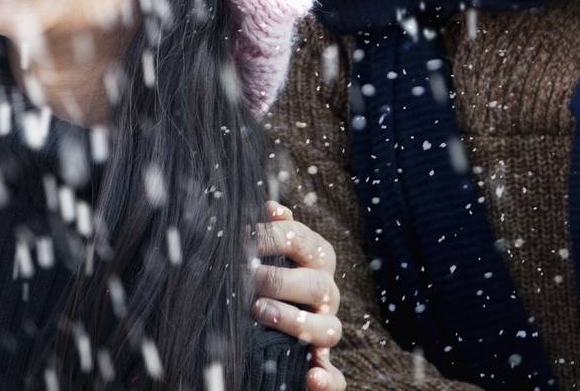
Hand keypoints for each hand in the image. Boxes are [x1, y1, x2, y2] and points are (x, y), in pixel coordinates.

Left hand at [253, 200, 344, 390]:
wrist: (271, 326)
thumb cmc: (268, 275)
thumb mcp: (270, 250)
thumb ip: (274, 229)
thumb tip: (271, 206)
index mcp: (316, 259)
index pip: (303, 239)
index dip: (273, 236)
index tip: (242, 236)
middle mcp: (327, 293)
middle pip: (318, 285)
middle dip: (280, 281)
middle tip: (247, 279)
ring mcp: (327, 329)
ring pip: (330, 329)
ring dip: (296, 321)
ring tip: (261, 312)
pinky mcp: (323, 366)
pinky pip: (337, 377)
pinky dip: (328, 379)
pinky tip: (311, 377)